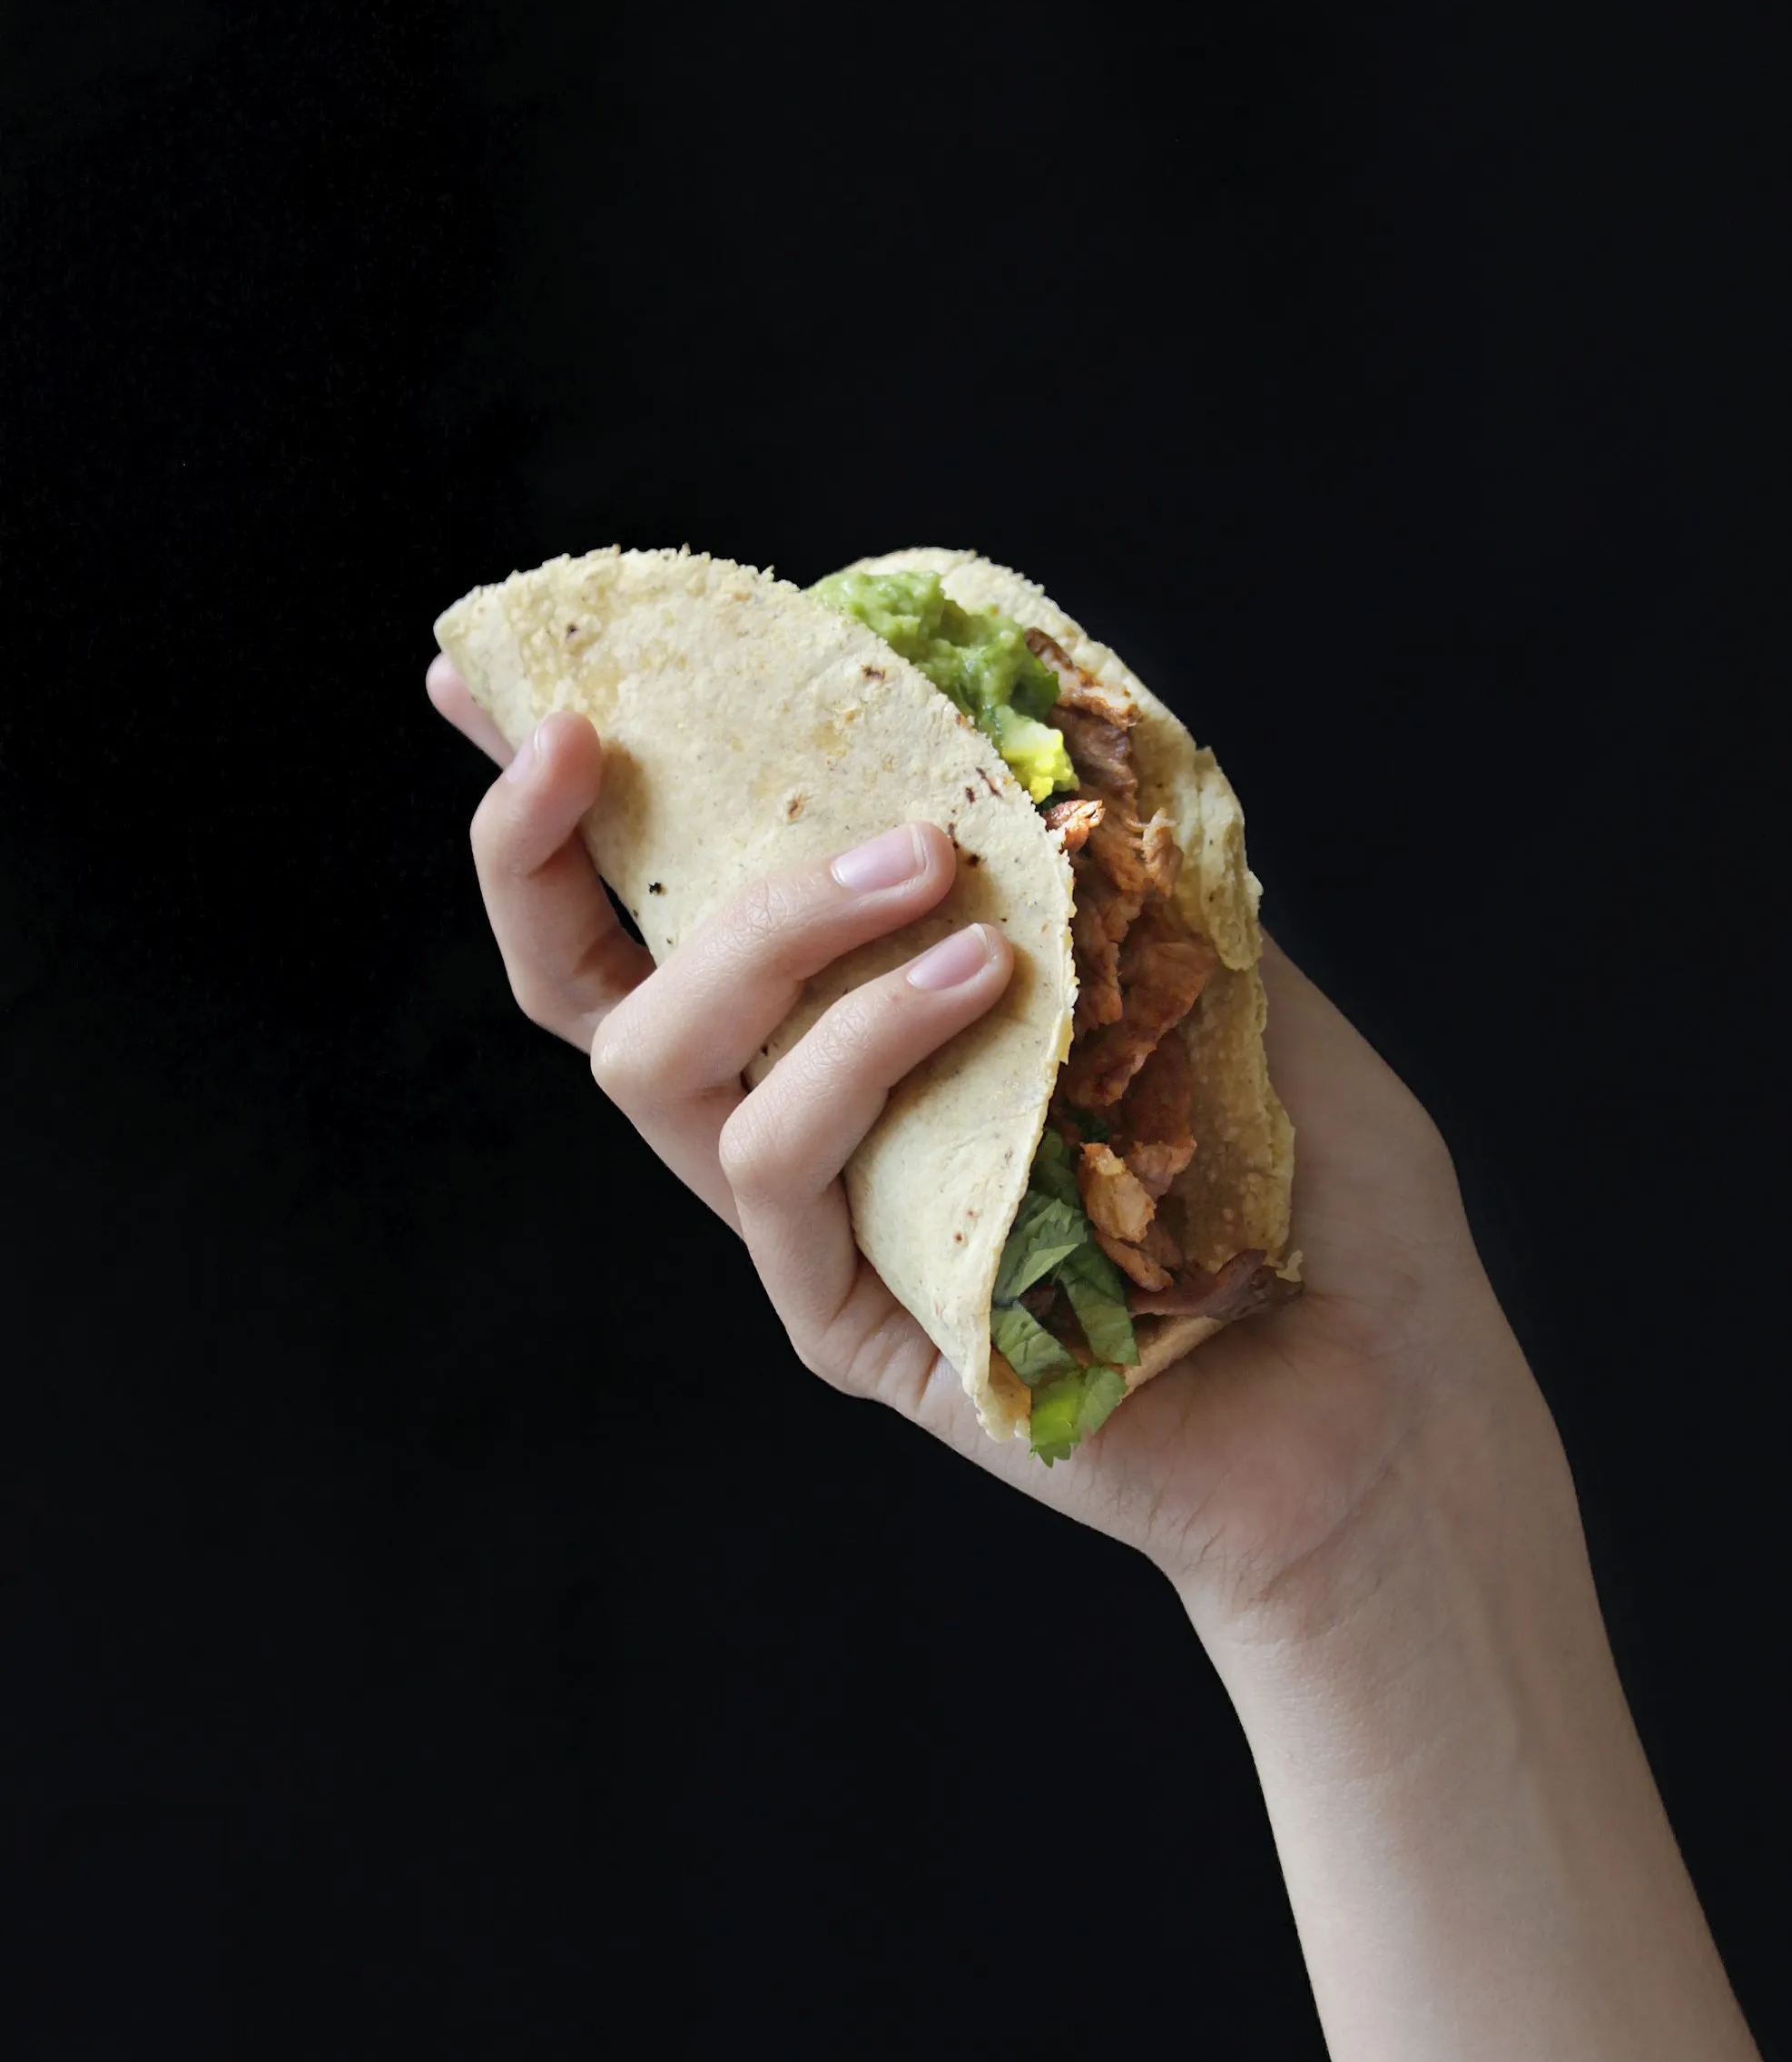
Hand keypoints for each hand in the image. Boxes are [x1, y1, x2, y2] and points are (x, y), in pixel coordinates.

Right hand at [427, 660, 1558, 1664]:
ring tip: (928, 859)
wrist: (1391, 1388)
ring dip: (770, 932)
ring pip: (658, 1069)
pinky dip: (861, 1048)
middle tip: (584, 733)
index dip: (561, 809)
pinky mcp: (855, 1328)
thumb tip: (1025, 681)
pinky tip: (984, 977)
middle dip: (545, 852)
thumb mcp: (1202, 953)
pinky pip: (783, 1171)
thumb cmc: (1309, 1179)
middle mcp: (808, 1126)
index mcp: (858, 1032)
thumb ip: (1095, 847)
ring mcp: (819, 1235)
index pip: (669, 911)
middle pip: (590, 998)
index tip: (490, 673)